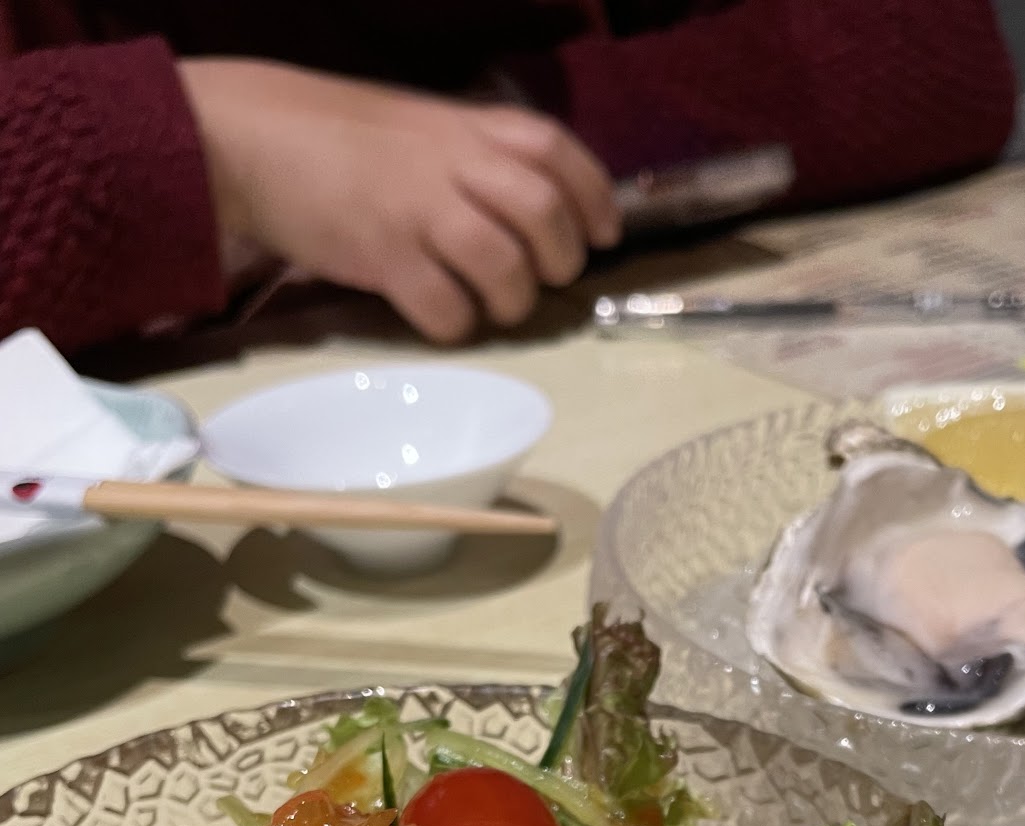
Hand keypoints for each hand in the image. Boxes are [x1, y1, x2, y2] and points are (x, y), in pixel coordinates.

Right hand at [179, 60, 621, 340]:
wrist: (246, 137)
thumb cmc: (336, 136)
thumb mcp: (418, 125)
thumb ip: (474, 154)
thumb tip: (532, 202)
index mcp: (466, 125)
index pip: (557, 151)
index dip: (593, 198)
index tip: (602, 234)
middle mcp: (451, 163)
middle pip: (543, 215)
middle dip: (559, 260)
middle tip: (542, 278)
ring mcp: (417, 210)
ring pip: (505, 266)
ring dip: (512, 301)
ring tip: (494, 305)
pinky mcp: (382, 256)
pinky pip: (446, 309)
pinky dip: (457, 325)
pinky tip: (443, 317)